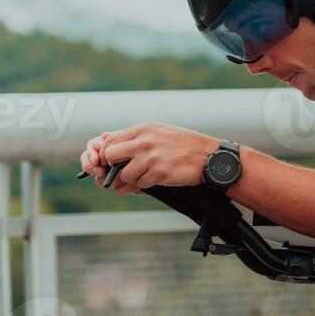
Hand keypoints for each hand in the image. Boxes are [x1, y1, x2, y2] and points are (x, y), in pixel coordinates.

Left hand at [84, 124, 220, 194]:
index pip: (109, 142)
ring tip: (140, 178)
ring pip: (124, 174)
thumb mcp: (158, 131)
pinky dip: (143, 186)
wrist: (209, 156)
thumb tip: (105, 137)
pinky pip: (140, 184)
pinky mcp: (159, 173)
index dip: (107, 155)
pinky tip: (152, 181)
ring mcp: (151, 158)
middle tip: (123, 172)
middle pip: (110, 157)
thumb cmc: (183, 144)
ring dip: (130, 180)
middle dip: (114, 167)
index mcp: (142, 129)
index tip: (113, 163)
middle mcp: (144, 142)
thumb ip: (134, 135)